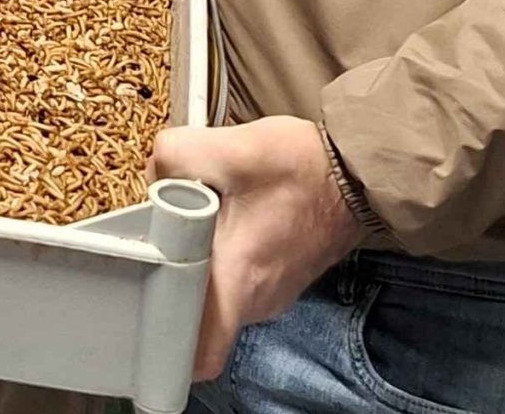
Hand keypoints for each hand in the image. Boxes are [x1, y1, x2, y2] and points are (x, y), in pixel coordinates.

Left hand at [147, 116, 364, 380]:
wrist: (360, 172)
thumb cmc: (302, 169)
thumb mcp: (230, 148)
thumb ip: (175, 155)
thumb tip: (157, 172)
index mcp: (237, 285)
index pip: (197, 356)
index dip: (164, 345)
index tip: (144, 307)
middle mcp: (256, 303)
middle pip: (198, 315)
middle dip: (174, 277)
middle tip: (163, 232)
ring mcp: (272, 294)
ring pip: (218, 291)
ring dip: (201, 260)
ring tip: (199, 215)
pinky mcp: (281, 278)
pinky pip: (239, 277)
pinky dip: (226, 254)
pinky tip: (227, 214)